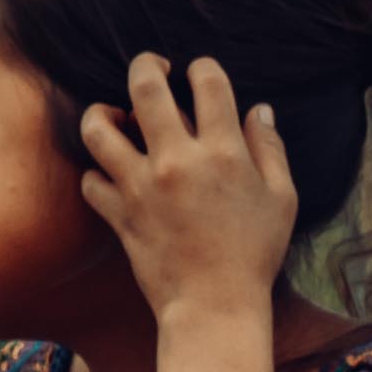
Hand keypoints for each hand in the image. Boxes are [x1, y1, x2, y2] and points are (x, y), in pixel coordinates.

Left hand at [77, 55, 299, 332]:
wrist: (214, 306)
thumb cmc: (255, 254)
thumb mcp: (281, 199)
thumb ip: (270, 148)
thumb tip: (259, 110)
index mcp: (222, 151)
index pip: (207, 81)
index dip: (201, 67)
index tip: (198, 73)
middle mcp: (177, 160)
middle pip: (144, 87)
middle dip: (145, 65)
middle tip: (151, 68)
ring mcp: (142, 186)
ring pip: (99, 128)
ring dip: (102, 114)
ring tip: (114, 117)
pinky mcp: (119, 214)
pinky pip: (89, 180)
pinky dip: (95, 174)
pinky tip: (111, 174)